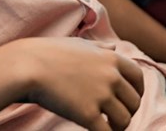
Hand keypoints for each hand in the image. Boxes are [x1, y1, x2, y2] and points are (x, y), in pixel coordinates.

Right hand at [18, 38, 143, 130]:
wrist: (27, 66)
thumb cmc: (48, 54)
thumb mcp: (80, 43)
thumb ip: (101, 47)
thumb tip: (114, 47)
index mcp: (111, 58)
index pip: (138, 77)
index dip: (137, 91)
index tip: (130, 100)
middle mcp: (111, 76)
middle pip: (134, 101)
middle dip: (127, 111)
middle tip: (116, 118)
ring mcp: (101, 95)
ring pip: (124, 119)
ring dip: (118, 127)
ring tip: (108, 129)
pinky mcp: (88, 114)